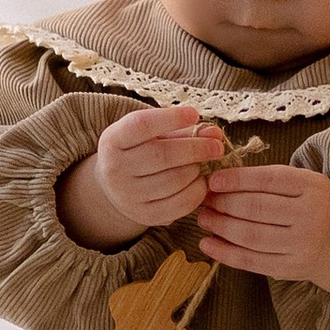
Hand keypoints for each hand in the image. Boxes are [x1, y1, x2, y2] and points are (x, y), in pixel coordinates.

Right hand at [58, 104, 223, 249]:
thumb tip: (215, 133)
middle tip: (217, 146)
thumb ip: (182, 130)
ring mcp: (127, 195)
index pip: (141, 125)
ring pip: (174, 180)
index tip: (194, 114)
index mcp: (112, 141)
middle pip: (162, 155)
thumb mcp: (152, 134)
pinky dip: (197, 191)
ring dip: (196, 170)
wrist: (116, 185)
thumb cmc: (140, 151)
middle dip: (196, 148)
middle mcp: (114, 169)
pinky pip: (180, 203)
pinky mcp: (144, 215)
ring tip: (201, 164)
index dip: (170, 118)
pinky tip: (199, 182)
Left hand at [199, 160, 329, 300]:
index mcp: (313, 186)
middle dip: (224, 203)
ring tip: (203, 218)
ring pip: (251, 236)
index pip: (269, 179)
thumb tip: (218, 179)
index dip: (236, 179)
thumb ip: (267, 179)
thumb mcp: (301, 184)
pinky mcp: (292, 268)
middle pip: (256, 208)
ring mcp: (303, 245)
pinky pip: (252, 261)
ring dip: (220, 227)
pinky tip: (207, 244)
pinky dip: (225, 253)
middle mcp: (312, 215)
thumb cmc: (311, 206)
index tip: (213, 180)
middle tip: (204, 200)